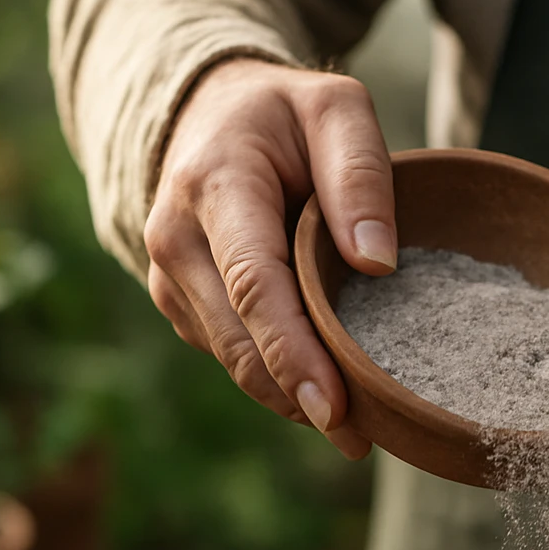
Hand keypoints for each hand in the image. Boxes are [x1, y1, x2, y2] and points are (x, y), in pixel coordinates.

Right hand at [145, 58, 397, 459]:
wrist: (212, 114)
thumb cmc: (285, 116)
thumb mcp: (336, 109)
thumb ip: (360, 175)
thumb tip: (376, 262)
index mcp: (214, 186)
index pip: (253, 284)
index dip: (293, 352)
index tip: (334, 405)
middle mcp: (176, 239)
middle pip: (239, 338)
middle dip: (296, 394)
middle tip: (360, 440)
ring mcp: (171, 278)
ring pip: (232, 358)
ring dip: (289, 397)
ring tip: (357, 428)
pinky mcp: (183, 304)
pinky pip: (232, 354)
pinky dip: (276, 379)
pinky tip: (325, 393)